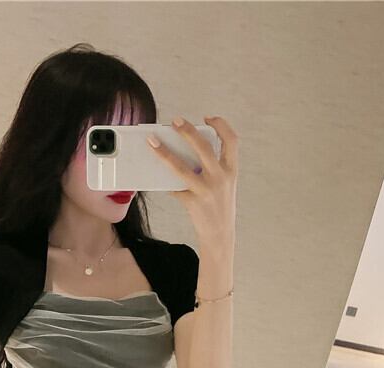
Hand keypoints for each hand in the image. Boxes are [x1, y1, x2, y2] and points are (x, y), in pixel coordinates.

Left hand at [147, 115, 237, 258]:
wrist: (220, 234)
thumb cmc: (219, 206)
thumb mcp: (224, 185)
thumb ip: (212, 168)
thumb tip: (184, 152)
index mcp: (232, 170)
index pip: (231, 140)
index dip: (221, 125)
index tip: (207, 117)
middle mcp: (221, 178)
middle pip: (203, 147)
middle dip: (188, 131)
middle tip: (175, 121)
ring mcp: (206, 191)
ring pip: (181, 167)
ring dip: (164, 153)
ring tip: (152, 141)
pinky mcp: (192, 202)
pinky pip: (174, 188)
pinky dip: (164, 182)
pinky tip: (156, 176)